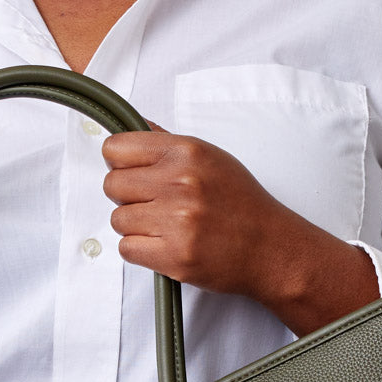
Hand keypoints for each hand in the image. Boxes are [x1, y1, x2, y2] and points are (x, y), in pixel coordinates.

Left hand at [101, 126, 378, 334]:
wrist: (270, 248)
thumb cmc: (241, 204)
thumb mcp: (211, 158)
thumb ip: (168, 144)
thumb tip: (135, 126)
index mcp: (187, 152)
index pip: (116, 149)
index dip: (119, 164)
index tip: (132, 175)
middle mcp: (180, 182)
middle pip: (111, 185)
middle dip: (126, 197)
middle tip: (151, 206)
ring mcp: (176, 220)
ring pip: (117, 219)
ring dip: (134, 227)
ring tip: (163, 228)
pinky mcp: (174, 256)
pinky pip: (126, 249)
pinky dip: (140, 251)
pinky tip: (163, 246)